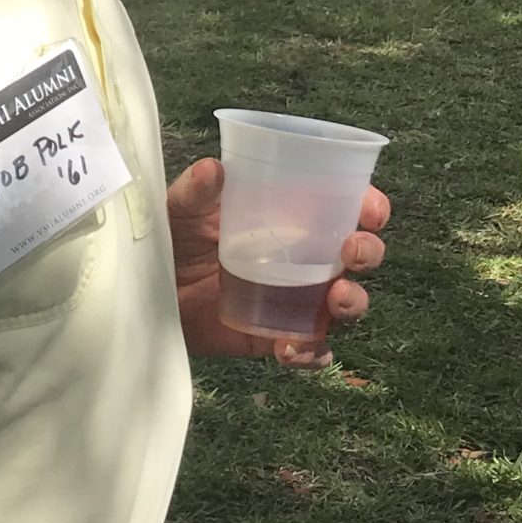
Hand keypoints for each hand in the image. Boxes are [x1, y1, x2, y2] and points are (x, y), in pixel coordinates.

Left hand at [166, 156, 389, 367]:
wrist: (151, 296)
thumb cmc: (173, 241)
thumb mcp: (181, 210)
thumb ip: (195, 192)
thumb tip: (213, 169)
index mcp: (292, 217)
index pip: (346, 207)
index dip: (369, 207)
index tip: (370, 211)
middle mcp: (305, 259)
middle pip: (358, 257)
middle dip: (368, 253)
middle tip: (352, 253)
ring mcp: (296, 301)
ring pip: (346, 305)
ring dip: (352, 303)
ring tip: (335, 301)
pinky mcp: (278, 338)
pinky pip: (311, 351)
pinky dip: (312, 353)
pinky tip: (292, 348)